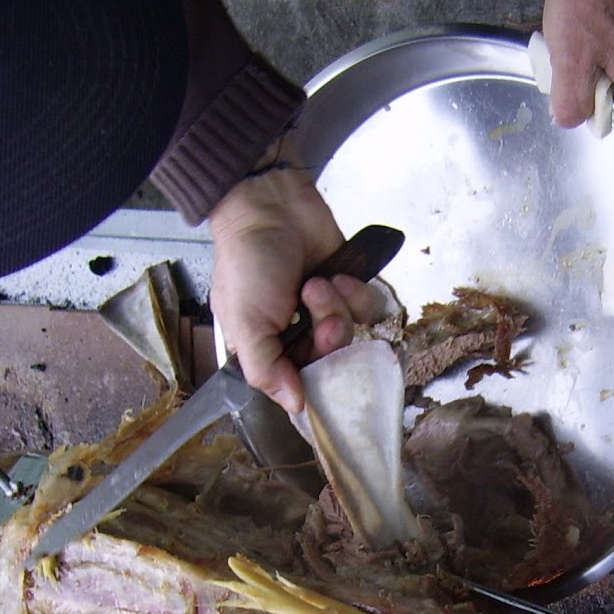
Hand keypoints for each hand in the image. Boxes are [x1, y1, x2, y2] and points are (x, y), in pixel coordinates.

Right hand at [208, 155, 382, 413]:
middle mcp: (297, 336)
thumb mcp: (245, 324)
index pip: (297, 387)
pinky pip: (368, 309)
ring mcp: (325, 312)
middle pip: (331, 364)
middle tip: (318, 318)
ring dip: (336, 309)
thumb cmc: (248, 263)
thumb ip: (266, 371)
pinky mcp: (349, 289)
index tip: (324, 378)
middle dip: (328, 340)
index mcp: (266, 350)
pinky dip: (354, 292)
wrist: (271, 205)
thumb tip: (295, 407)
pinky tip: (335, 274)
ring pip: (351, 335)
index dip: (314, 385)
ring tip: (317, 283)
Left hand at [541, 0, 613, 131]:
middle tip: (573, 81)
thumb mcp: (569, 62)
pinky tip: (585, 30)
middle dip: (605, 97)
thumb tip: (572, 121)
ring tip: (575, 51)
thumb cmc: (588, 4)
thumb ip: (571, 103)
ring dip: (602, 69)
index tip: (595, 123)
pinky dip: (607, 46)